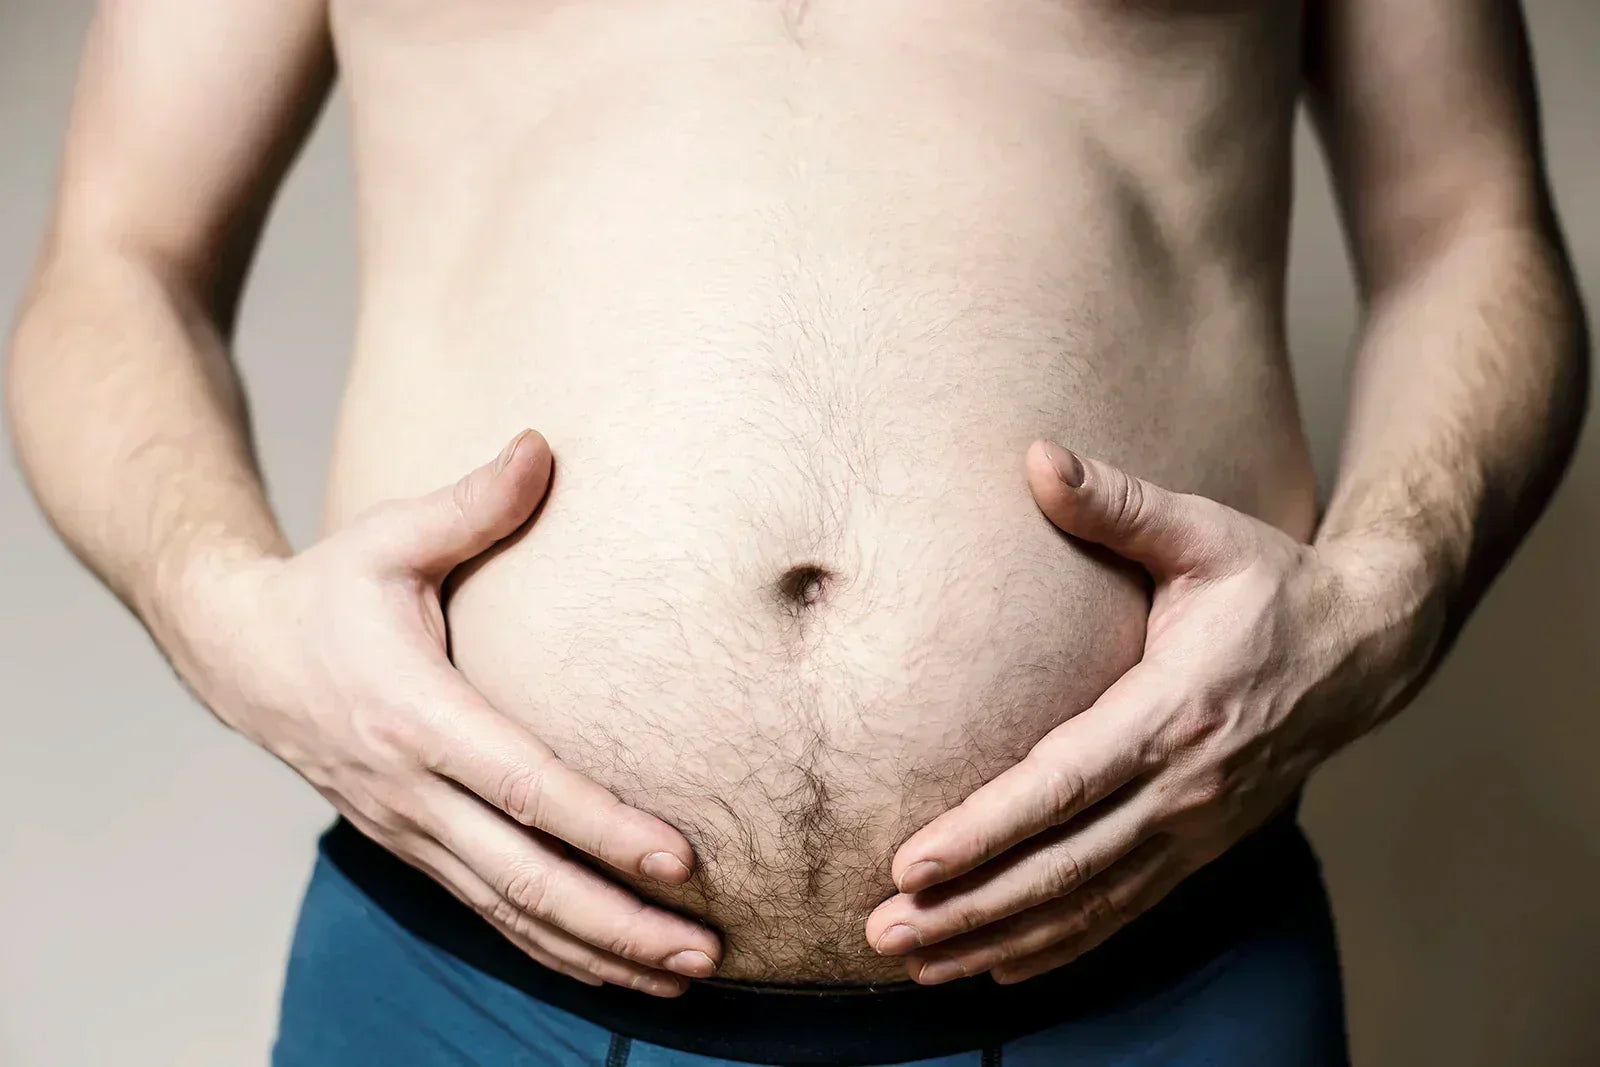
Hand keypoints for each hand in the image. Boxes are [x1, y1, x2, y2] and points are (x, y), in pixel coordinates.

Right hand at [171, 430, 721, 995]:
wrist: (237, 651)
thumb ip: (472, 503)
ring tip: (680, 976)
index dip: (601, 827)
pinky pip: (487, 911)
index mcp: (417, 715)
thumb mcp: (389, 536)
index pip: (524, 786)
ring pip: (508, 912)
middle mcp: (412, 789)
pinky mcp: (411, 845)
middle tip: (703, 949)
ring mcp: (408, 829)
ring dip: (595, 951)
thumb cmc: (328, 588)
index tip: (678, 859)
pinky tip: (609, 966)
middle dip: (617, 921)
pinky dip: (549, 946)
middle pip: (525, 876)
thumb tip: (543, 446)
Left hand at [866, 439, 1438, 984]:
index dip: (986, 829)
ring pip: (1086, 903)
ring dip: (997, 938)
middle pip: (1062, 865)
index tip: (912, 863)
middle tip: (882, 933)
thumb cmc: (1270, 583)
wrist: (1364, 647)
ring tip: (917, 965)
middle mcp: (1184, 787)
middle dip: (968, 906)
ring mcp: (1195, 830)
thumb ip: (1116, 503)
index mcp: (1173, 710)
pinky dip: (1059, 946)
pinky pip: (1123, 912)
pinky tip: (998, 965)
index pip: (1062, 785)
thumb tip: (1036, 456)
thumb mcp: (1202, 532)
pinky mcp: (1199, 849)